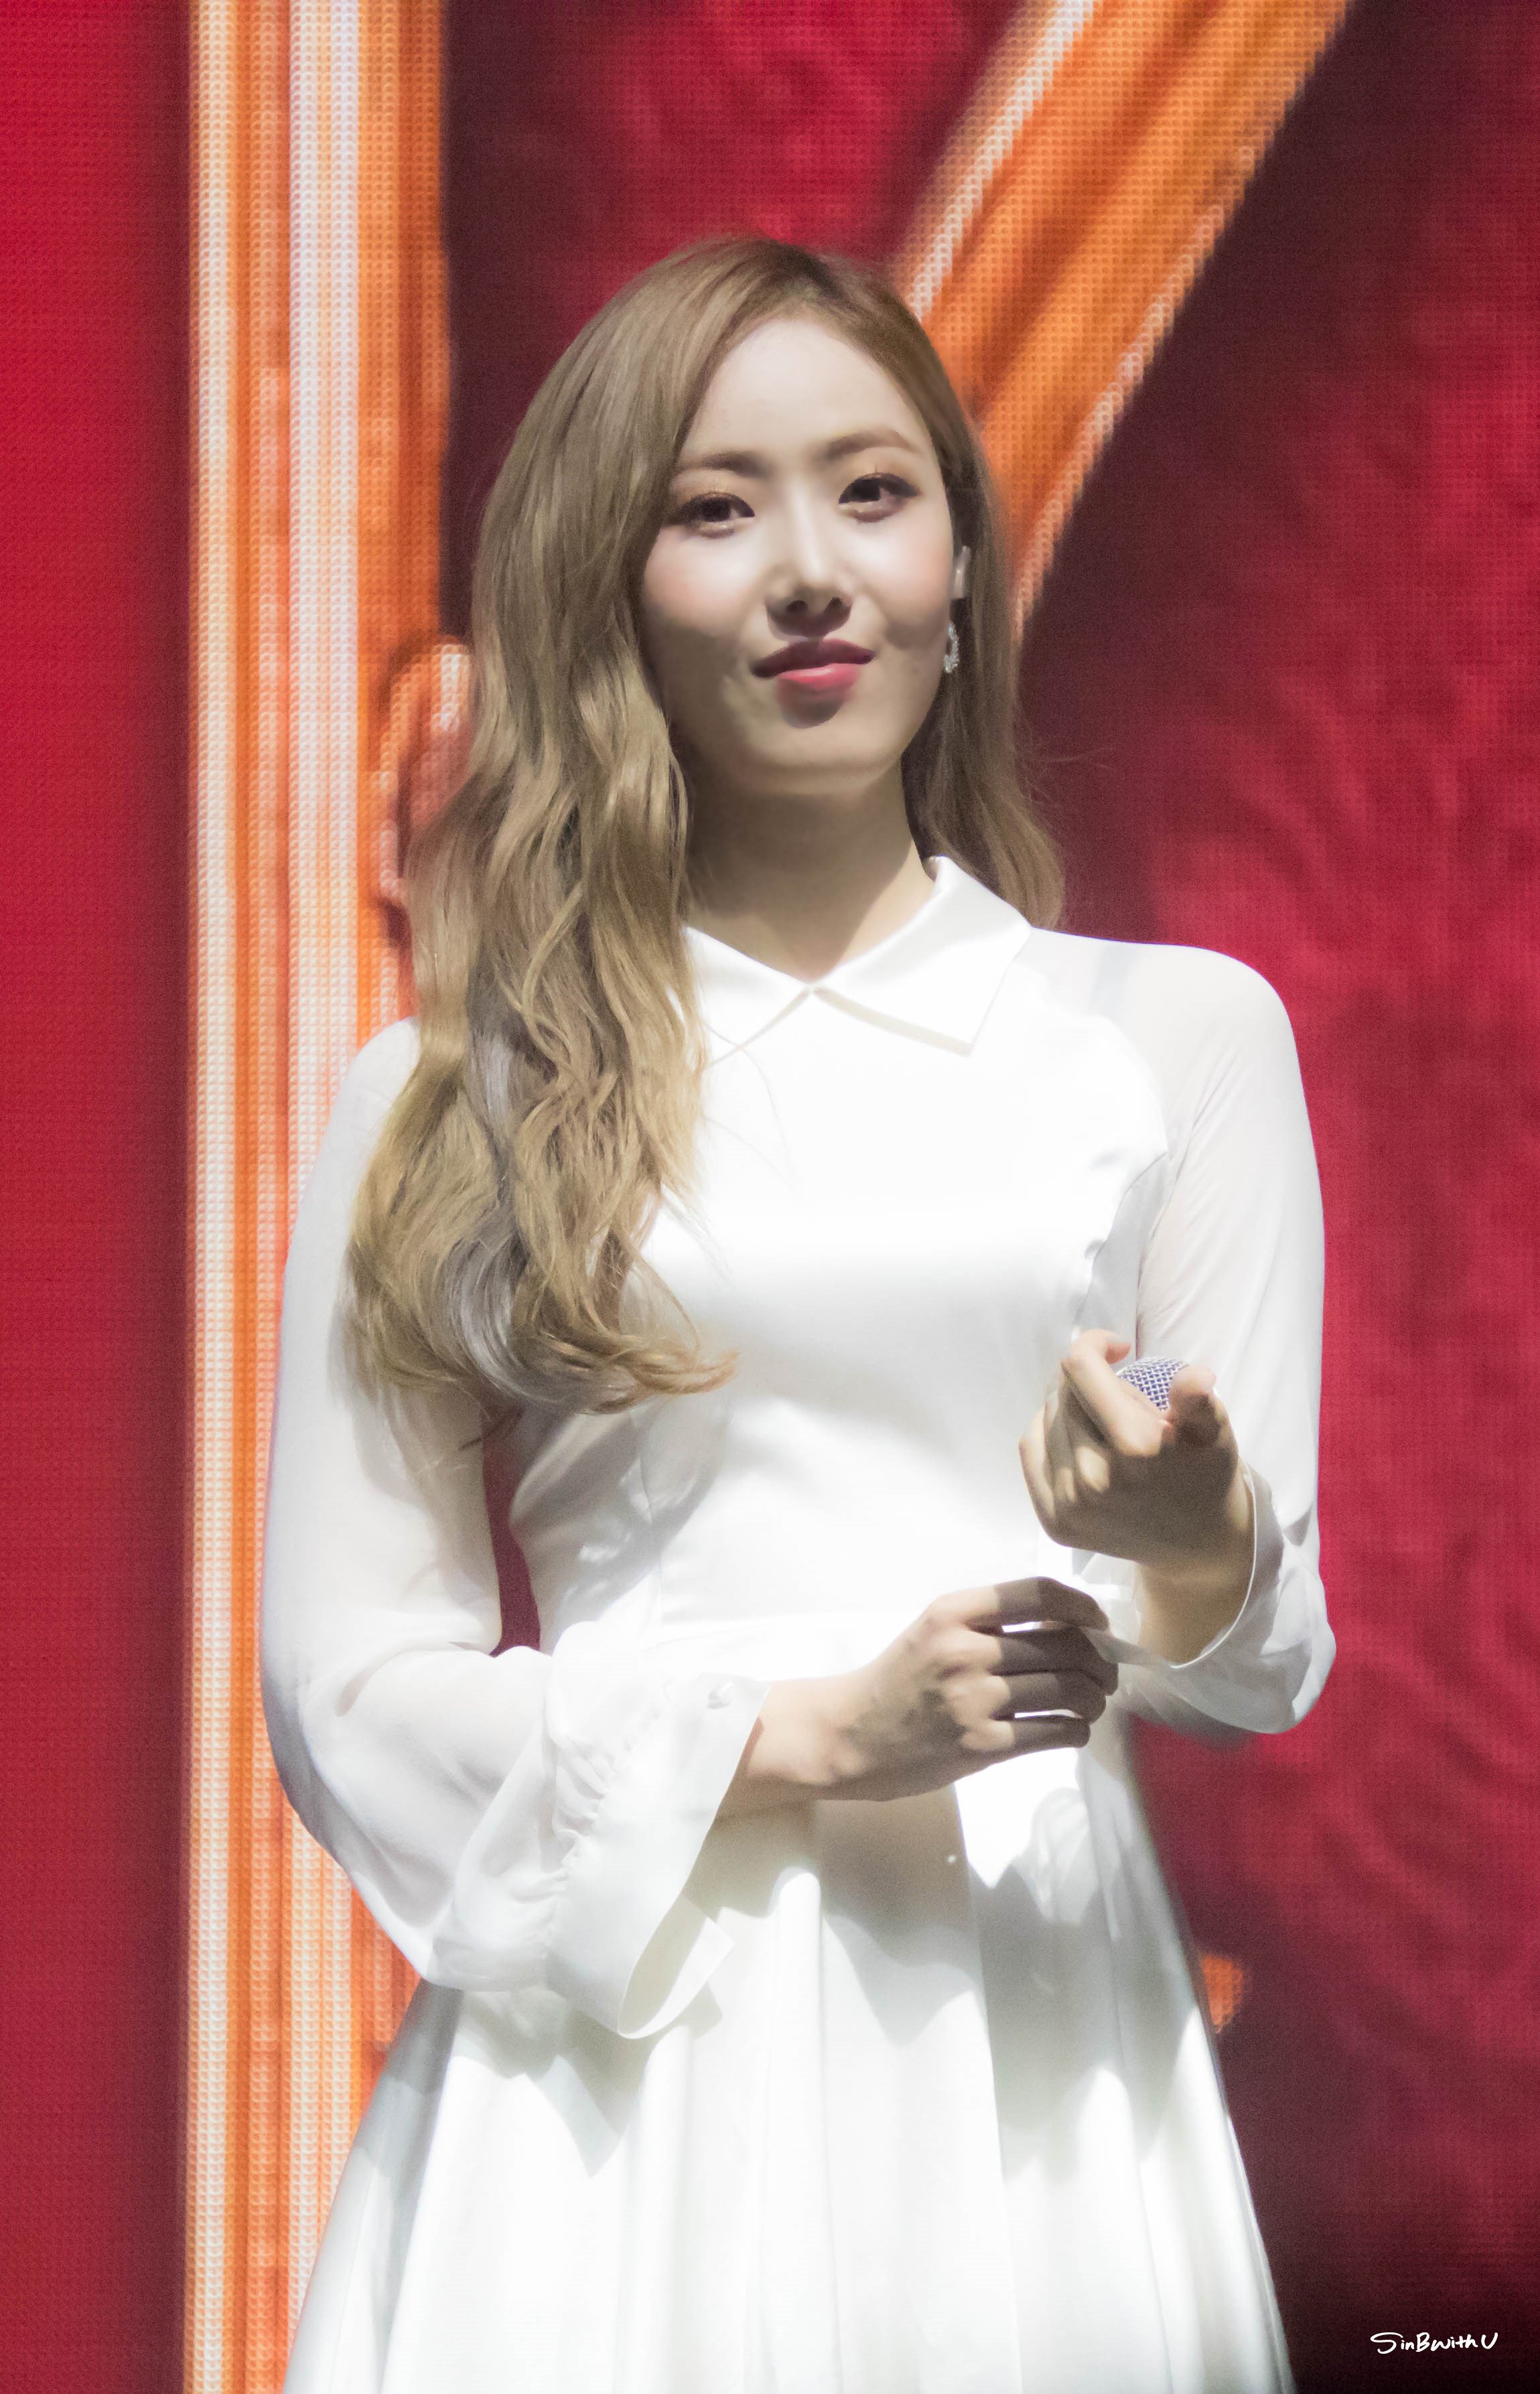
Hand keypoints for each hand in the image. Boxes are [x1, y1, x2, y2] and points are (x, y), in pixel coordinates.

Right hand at [815, 1575, 1118, 1803]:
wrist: (851, 1735)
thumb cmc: (899, 1680)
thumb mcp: (935, 1632)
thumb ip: (990, 1623)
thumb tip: (1072, 1627)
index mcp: (953, 1613)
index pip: (1039, 1595)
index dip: (1084, 1607)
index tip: (1100, 1623)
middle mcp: (965, 1651)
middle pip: (1065, 1646)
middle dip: (1101, 1661)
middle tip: (1106, 1672)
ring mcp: (973, 1700)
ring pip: (1068, 1690)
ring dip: (1094, 1698)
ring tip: (1091, 1702)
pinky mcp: (981, 1746)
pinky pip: (1055, 1732)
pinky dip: (1077, 1730)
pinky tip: (1072, 1729)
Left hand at [1017, 1329, 1254, 1656]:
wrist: (1196, 1545)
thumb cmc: (1203, 1475)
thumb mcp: (1214, 1434)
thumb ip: (1198, 1403)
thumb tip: (1197, 1377)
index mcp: (1135, 1448)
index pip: (1080, 1368)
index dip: (1095, 1344)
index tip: (1119, 1348)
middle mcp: (1094, 1480)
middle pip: (1063, 1393)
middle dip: (1092, 1384)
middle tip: (1125, 1404)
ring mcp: (1070, 1506)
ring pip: (1045, 1419)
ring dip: (1070, 1409)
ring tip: (1106, 1426)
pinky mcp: (1054, 1522)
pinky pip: (1031, 1450)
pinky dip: (1049, 1434)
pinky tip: (1080, 1440)